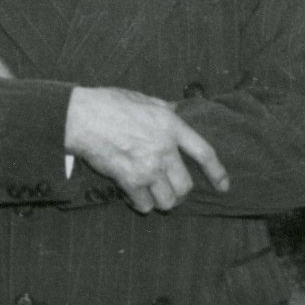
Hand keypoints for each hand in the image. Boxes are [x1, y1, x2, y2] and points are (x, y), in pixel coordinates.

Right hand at [64, 85, 227, 212]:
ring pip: (168, 201)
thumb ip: (164, 110)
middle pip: (186, 186)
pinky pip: (144, 205)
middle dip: (180, 192)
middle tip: (170, 190)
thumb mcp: (145, 99)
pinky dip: (140, 204)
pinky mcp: (129, 180)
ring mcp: (148, 167)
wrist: (82, 117)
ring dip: (161, 201)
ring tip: (153, 194)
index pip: (205, 153)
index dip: (217, 173)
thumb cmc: (109, 104)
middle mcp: (164, 149)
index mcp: (171, 126)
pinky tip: (134, 195)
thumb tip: (177, 112)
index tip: (223, 186)